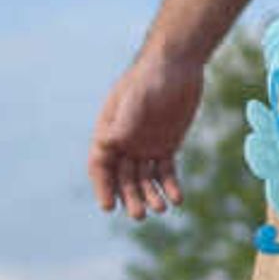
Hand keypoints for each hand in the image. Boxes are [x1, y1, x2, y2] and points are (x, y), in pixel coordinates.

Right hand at [90, 50, 206, 218]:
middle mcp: (125, 142)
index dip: (102, 187)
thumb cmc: (152, 76)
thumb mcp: (138, 96)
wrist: (178, 64)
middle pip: (122, 178)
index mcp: (109, 131)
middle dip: (130, 197)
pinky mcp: (167, 145)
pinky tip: (178, 198)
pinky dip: (170, 185)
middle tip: (140, 215)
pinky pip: (166, 171)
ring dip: (151, 195)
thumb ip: (126, 120)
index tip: (108, 207)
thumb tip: (109, 141)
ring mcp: (145, 145)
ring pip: (144, 178)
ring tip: (161, 208)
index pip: (100, 166)